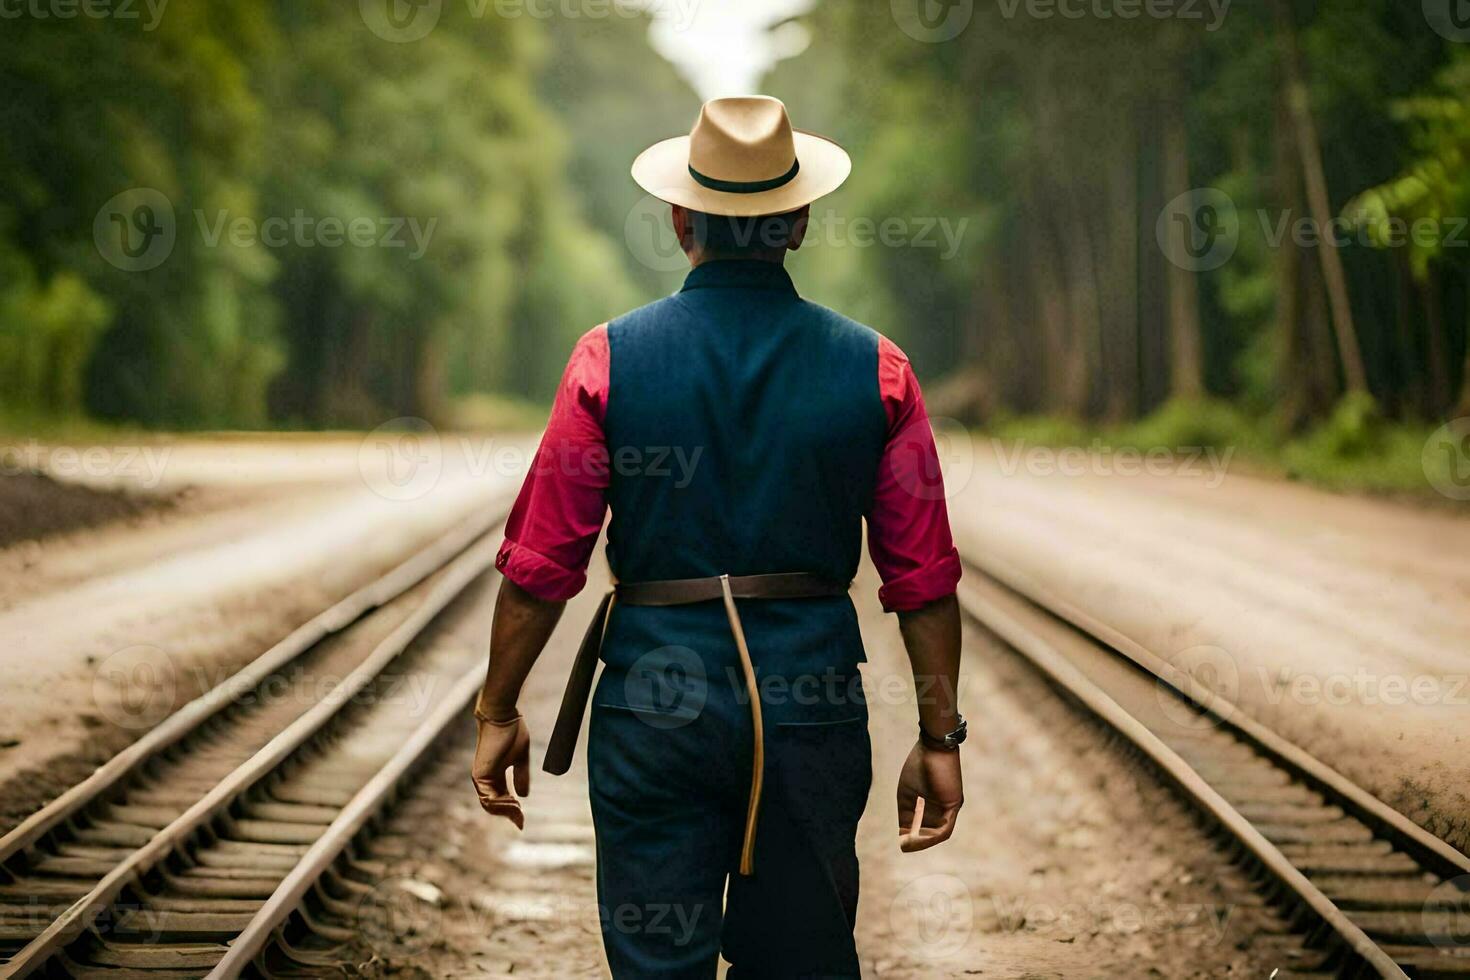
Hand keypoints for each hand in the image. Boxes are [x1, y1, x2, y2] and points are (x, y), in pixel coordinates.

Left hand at [471, 712, 530, 828]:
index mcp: (495, 775)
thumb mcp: (521, 759)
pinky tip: (513, 803)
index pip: (501, 799)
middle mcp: (486, 778)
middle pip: (495, 806)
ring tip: (518, 811)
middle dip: (509, 815)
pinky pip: (487, 798)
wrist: (503, 716)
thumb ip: (521, 777)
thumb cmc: (512, 731)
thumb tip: (524, 796)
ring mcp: (481, 777)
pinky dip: (500, 804)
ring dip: (505, 811)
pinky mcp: (479, 775)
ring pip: (490, 805)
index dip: (511, 811)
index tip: (522, 821)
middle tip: (521, 821)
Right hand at [897, 739, 961, 851]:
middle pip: (930, 833)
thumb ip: (906, 813)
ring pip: (937, 834)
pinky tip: (916, 839)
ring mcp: (949, 808)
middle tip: (904, 847)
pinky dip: (930, 837)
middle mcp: (942, 808)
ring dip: (922, 842)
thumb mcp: (907, 793)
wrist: (933, 747)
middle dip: (916, 842)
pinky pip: (944, 830)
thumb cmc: (918, 765)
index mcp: (931, 803)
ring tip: (908, 845)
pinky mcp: (953, 806)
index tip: (900, 843)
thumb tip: (902, 834)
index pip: (922, 826)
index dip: (910, 836)